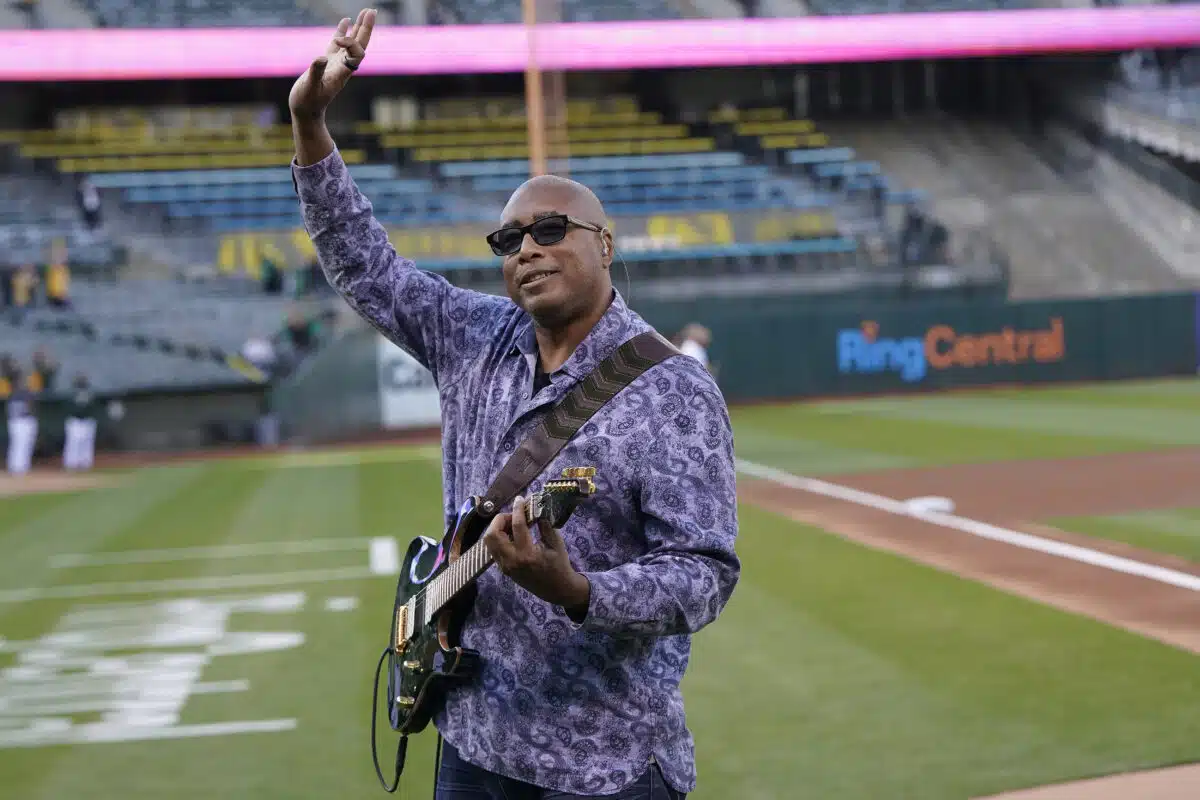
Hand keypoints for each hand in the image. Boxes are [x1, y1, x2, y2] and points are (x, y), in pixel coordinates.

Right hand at [289, 8, 375, 120]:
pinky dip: (342, 32)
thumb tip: (321, 58)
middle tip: (372, 11)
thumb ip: (315, 72)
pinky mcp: (327, 63)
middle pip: (360, 46)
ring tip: (365, 12)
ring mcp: (336, 64)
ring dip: (358, 28)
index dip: (351, 42)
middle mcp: (343, 67)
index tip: (337, 39)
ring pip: (351, 43)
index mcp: (342, 73)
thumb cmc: (307, 103)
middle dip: (366, 28)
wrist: (306, 112)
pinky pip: (338, 44)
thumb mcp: (309, 88)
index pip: (357, 54)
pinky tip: (346, 21)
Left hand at [483, 496, 589, 615]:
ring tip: (512, 524)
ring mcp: (505, 566)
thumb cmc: (559, 565)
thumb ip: (545, 525)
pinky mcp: (503, 568)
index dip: (517, 509)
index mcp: (527, 554)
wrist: (557, 589)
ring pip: (489, 541)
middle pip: (493, 534)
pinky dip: (498, 538)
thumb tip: (536, 508)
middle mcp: (512, 561)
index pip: (517, 526)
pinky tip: (511, 534)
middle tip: (513, 516)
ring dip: (497, 528)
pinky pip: (493, 549)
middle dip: (500, 519)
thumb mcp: (556, 543)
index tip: (520, 499)